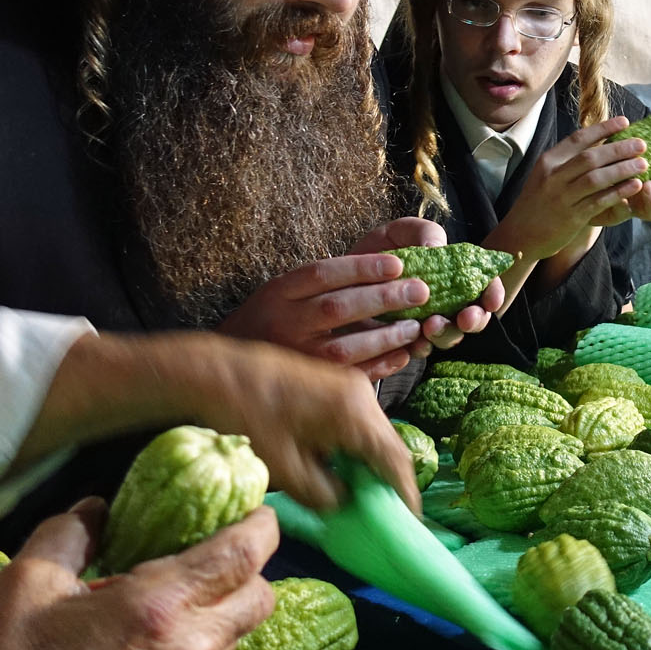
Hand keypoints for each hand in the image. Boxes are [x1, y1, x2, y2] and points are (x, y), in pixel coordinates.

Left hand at [40, 332, 423, 512]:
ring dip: (372, 463)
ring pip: (375, 433)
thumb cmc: (248, 419)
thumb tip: (344, 504)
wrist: (219, 372)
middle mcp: (362, 395)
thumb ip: (321, 494)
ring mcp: (351, 385)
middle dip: (389, 481)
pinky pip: (360, 422)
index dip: (405, 495)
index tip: (408, 523)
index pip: (395, 461)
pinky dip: (357, 447)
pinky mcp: (337, 383)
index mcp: (355, 414)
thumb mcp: (284, 468)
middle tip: (385, 513)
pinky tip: (343, 467)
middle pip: (389, 445)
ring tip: (364, 495)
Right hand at [219, 253, 428, 380]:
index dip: (362, 267)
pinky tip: (403, 354)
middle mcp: (284, 324)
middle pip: (338, 307)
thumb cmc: (270, 320)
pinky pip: (349, 377)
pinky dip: (380, 366)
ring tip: (415, 325)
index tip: (398, 263)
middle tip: (420, 291)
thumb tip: (386, 270)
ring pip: (346, 347)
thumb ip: (321, 283)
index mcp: (278, 293)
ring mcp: (295, 358)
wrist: (230, 365)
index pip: (323, 273)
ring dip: (386, 336)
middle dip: (384, 298)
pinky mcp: (307, 386)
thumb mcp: (283, 291)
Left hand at [350, 219, 503, 352]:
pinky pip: (415, 353)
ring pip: (447, 339)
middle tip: (465, 318)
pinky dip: (417, 348)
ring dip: (445, 335)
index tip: (490, 299)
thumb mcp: (400, 232)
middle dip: (474, 320)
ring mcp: (424, 327)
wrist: (339, 277)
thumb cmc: (379, 252)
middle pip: (472, 319)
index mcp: (452, 277)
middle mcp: (444, 305)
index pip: (484, 287)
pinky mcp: (402, 345)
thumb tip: (436, 249)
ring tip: (431, 325)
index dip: (493, 294)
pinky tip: (410, 341)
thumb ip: (424, 233)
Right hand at [489, 117, 649, 261]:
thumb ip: (567, 159)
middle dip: (619, 149)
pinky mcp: (571, 218)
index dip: (603, 128)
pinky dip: (618, 192)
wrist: (520, 235)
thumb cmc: (539, 202)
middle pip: (591, 157)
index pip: (578, 138)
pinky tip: (634, 186)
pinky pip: (599, 201)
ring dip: (622, 169)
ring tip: (643, 164)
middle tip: (642, 144)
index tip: (625, 122)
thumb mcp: (546, 174)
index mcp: (548, 161)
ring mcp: (562, 198)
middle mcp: (554, 177)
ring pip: (597, 178)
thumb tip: (598, 140)